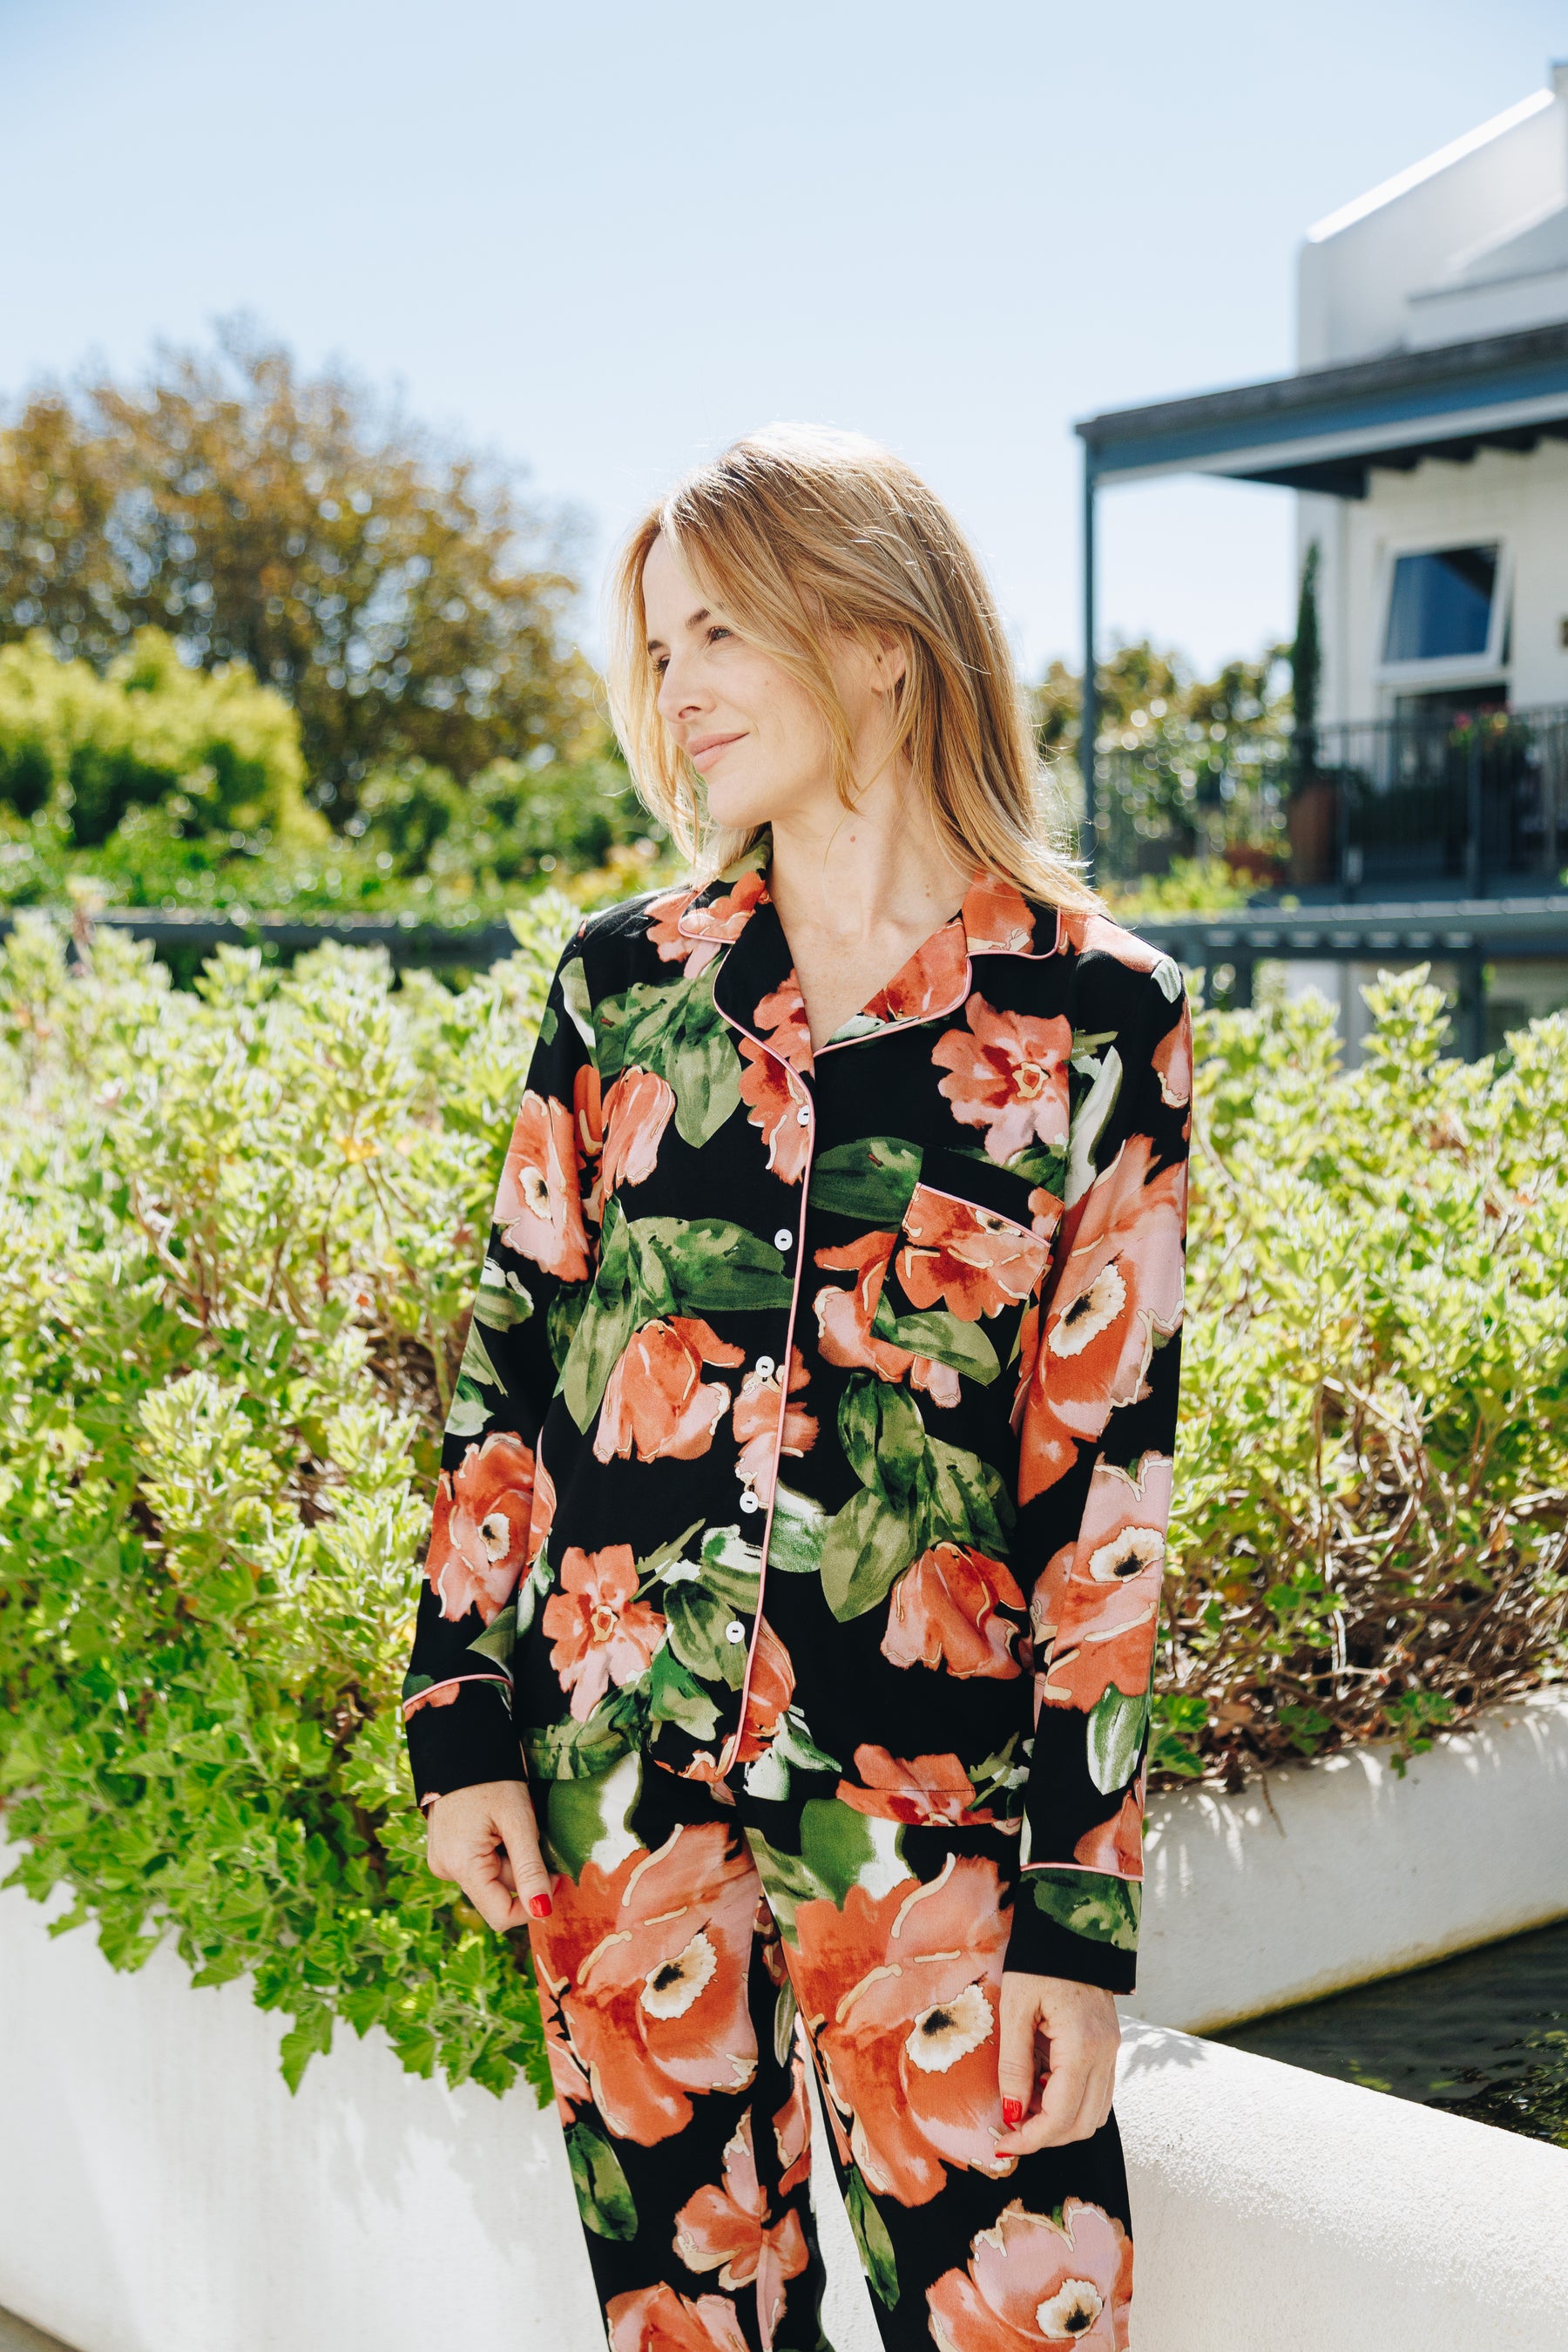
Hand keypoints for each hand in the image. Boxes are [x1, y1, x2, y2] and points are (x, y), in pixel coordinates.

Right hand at [425, 1778, 552, 1931]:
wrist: (460, 1743)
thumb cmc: (492, 1777)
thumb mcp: (518, 1821)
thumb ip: (530, 1869)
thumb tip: (543, 1912)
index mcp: (461, 1865)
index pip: (501, 1915)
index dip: (534, 1903)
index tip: (554, 1875)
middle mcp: (445, 1870)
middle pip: (499, 1891)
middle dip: (522, 1867)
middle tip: (532, 1832)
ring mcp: (443, 1861)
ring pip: (491, 1877)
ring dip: (510, 1856)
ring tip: (509, 1821)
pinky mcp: (446, 1851)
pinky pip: (479, 1863)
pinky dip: (496, 1849)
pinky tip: (496, 1823)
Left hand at [994, 1972, 1119, 2152]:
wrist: (1070, 1927)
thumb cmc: (1037, 1962)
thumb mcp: (1015, 2010)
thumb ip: (1015, 2064)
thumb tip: (1012, 2112)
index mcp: (1082, 2045)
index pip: (1061, 2116)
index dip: (1031, 2139)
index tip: (1003, 2145)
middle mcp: (1106, 2053)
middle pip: (1083, 2123)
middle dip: (1046, 2136)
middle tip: (1011, 2129)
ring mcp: (1113, 2049)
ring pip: (1095, 2112)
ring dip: (1060, 2121)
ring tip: (1025, 2103)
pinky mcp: (1110, 2044)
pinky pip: (1098, 2091)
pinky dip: (1072, 2101)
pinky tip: (1044, 2085)